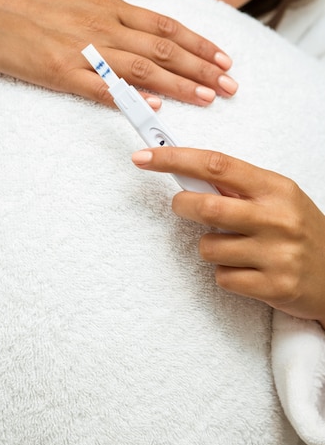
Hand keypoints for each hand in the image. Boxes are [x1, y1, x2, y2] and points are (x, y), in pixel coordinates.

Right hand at [0, 0, 235, 107]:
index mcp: (108, 5)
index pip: (166, 27)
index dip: (199, 44)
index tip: (223, 59)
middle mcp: (103, 29)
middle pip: (163, 51)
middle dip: (202, 69)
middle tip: (230, 86)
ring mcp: (83, 53)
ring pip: (142, 71)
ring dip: (180, 86)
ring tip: (209, 97)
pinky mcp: (61, 74)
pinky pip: (103, 89)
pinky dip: (132, 98)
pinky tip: (156, 107)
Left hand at [132, 147, 324, 327]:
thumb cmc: (299, 231)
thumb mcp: (278, 198)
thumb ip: (237, 188)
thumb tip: (187, 176)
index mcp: (275, 188)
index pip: (216, 164)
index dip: (174, 159)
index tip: (144, 157)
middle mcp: (277, 217)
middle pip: (205, 207)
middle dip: (182, 206)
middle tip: (183, 206)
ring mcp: (277, 254)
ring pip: (208, 248)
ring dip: (210, 248)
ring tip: (236, 249)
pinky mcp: (274, 286)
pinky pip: (222, 278)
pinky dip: (226, 275)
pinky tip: (248, 271)